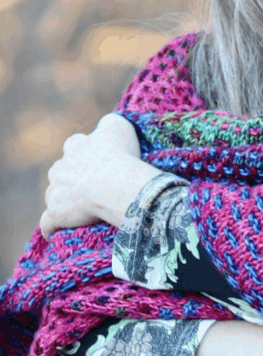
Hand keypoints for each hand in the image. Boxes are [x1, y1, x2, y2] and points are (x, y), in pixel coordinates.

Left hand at [40, 114, 156, 238]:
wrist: (114, 185)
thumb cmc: (121, 157)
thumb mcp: (119, 128)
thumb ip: (110, 123)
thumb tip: (105, 126)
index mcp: (76, 147)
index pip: (74, 146)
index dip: (84, 154)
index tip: (96, 162)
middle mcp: (61, 166)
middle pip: (60, 171)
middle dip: (70, 178)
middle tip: (91, 188)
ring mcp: (55, 190)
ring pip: (53, 195)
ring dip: (63, 201)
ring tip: (79, 211)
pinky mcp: (56, 212)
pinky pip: (48, 222)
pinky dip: (51, 226)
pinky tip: (56, 232)